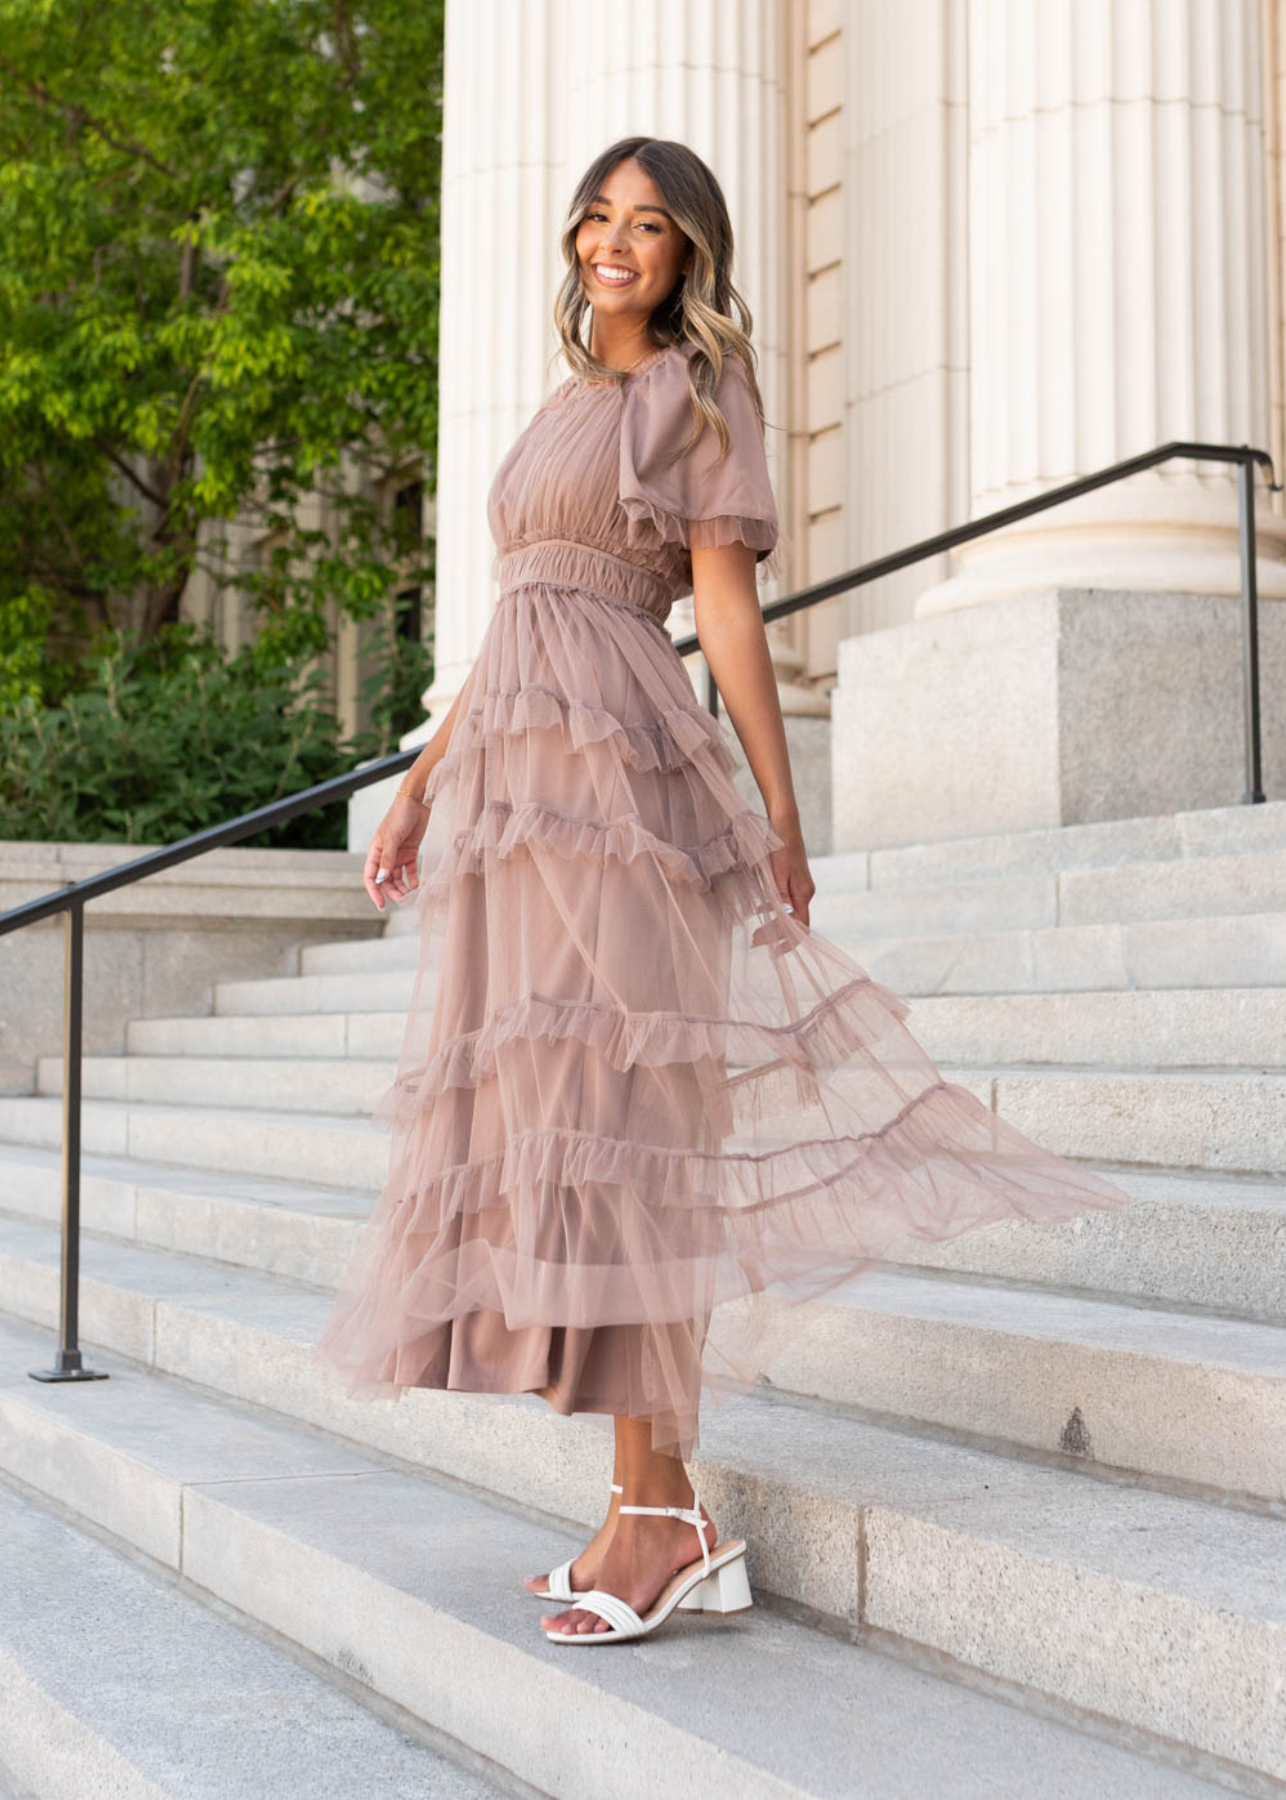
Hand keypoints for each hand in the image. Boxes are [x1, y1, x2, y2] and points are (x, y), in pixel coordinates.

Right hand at [364, 794, 430, 909]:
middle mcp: (385, 855)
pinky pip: (410, 870)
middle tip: (401, 900)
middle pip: (385, 880)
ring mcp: (398, 854)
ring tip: (409, 895)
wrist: (416, 802)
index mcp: (375, 852)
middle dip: (391, 891)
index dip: (374, 891)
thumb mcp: (392, 839)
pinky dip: (412, 878)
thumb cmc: (399, 816)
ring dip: (402, 887)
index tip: (381, 904)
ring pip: (397, 877)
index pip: (370, 877)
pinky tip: (416, 885)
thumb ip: (388, 860)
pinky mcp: (410, 852)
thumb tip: (381, 880)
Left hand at [765, 809, 813, 932]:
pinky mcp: (794, 879)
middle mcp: (805, 892)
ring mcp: (801, 886)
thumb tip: (780, 919)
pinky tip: (759, 909)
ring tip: (756, 930)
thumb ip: (779, 897)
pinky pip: (787, 902)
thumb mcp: (777, 874)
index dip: (788, 942)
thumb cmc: (780, 846)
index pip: (801, 928)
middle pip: (795, 923)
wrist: (785, 823)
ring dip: (774, 923)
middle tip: (755, 939)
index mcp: (803, 894)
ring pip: (790, 913)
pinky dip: (774, 910)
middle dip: (776, 935)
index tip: (772, 950)